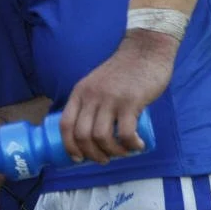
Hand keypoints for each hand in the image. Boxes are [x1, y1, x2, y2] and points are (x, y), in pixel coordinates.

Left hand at [60, 30, 175, 163]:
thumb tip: (90, 133)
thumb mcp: (97, 84)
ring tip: (123, 152)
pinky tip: (137, 146)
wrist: (145, 50)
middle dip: (92, 154)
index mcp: (80, 92)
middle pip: (82, 136)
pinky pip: (125, 133)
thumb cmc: (123, 71)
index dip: (69, 146)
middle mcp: (91, 96)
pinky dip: (130, 145)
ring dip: (112, 152)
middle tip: (104, 159)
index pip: (65, 124)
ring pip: (101, 137)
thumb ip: (91, 102)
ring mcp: (110, 99)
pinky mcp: (130, 102)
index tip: (78, 158)